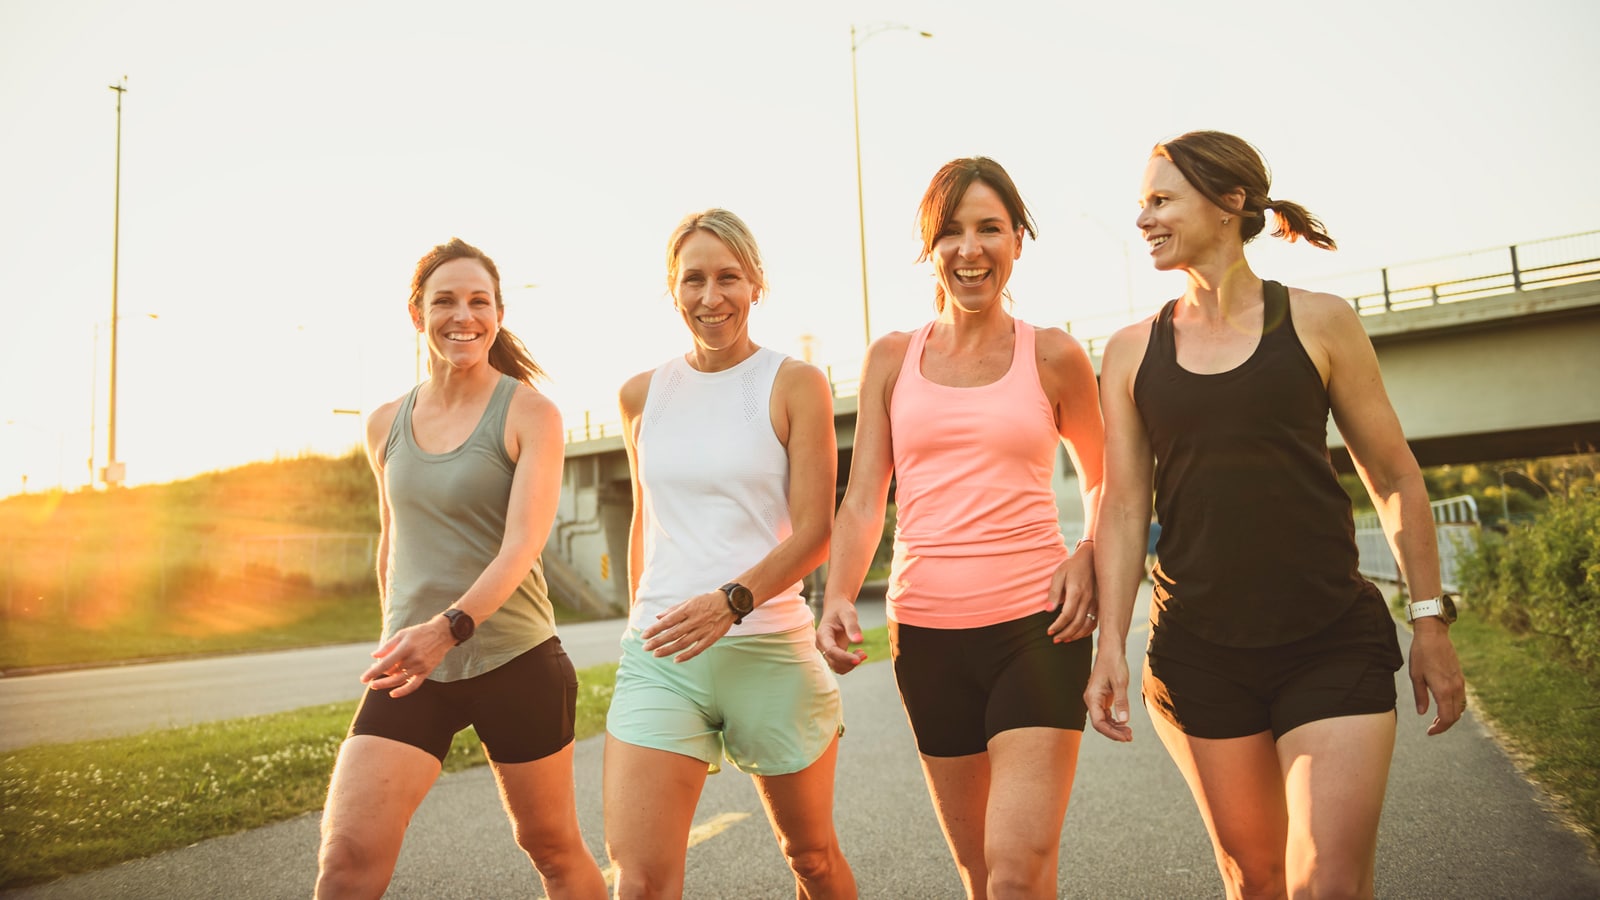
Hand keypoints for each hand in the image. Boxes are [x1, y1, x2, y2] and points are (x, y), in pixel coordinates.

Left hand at [361, 616, 454, 698]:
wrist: (443, 634)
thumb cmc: (420, 633)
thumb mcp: (402, 634)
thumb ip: (388, 646)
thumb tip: (374, 656)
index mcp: (406, 647)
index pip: (386, 663)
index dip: (373, 672)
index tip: (363, 679)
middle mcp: (413, 658)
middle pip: (392, 672)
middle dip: (379, 675)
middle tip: (370, 677)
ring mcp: (420, 666)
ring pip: (400, 680)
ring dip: (386, 684)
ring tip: (376, 685)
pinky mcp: (426, 671)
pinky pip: (414, 685)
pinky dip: (403, 691)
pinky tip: (393, 694)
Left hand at [642, 591, 733, 661]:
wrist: (729, 603)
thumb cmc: (706, 602)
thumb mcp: (689, 601)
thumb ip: (673, 610)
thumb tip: (658, 617)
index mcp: (688, 609)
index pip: (668, 621)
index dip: (655, 629)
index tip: (644, 635)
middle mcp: (695, 620)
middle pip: (673, 633)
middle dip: (658, 641)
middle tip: (645, 648)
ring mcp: (703, 630)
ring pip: (683, 643)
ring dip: (668, 649)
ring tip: (656, 654)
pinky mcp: (711, 638)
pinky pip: (697, 649)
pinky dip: (687, 655)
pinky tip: (676, 660)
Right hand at [816, 599, 868, 674]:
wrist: (837, 609)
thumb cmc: (841, 609)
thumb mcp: (848, 614)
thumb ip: (853, 626)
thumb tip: (859, 641)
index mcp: (823, 634)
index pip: (831, 650)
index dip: (844, 657)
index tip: (858, 660)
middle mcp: (822, 645)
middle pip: (834, 662)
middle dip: (850, 661)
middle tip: (864, 653)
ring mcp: (826, 651)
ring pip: (837, 667)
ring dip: (851, 665)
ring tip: (863, 653)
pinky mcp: (833, 654)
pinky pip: (841, 665)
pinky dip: (851, 664)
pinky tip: (859, 654)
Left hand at [1045, 548, 1096, 643]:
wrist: (1091, 559)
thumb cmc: (1072, 566)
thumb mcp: (1059, 574)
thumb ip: (1054, 592)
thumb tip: (1048, 610)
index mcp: (1077, 592)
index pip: (1067, 615)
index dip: (1058, 625)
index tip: (1049, 631)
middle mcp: (1088, 599)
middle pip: (1077, 623)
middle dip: (1065, 634)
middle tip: (1054, 639)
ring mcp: (1095, 603)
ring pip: (1087, 625)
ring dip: (1075, 635)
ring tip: (1064, 639)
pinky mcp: (1099, 604)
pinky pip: (1094, 622)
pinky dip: (1086, 632)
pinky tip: (1077, 634)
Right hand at [1085, 648, 1133, 741]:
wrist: (1111, 650)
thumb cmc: (1114, 664)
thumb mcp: (1121, 683)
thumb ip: (1122, 702)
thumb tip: (1124, 721)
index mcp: (1092, 697)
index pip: (1098, 722)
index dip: (1111, 733)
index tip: (1125, 737)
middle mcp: (1091, 700)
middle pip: (1100, 724)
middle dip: (1114, 732)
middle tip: (1130, 737)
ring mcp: (1096, 700)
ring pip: (1103, 720)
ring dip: (1115, 728)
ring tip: (1129, 732)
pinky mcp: (1101, 698)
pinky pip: (1106, 715)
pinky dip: (1115, 721)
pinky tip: (1124, 724)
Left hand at [1409, 619, 1465, 734]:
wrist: (1433, 635)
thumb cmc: (1421, 654)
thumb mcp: (1415, 676)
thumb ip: (1420, 696)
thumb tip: (1423, 713)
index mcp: (1443, 690)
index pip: (1447, 718)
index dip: (1439, 728)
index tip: (1429, 732)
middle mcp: (1455, 688)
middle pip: (1455, 715)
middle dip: (1445, 724)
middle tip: (1432, 728)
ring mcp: (1460, 682)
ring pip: (1460, 707)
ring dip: (1450, 716)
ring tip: (1436, 719)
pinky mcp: (1460, 677)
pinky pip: (1461, 698)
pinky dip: (1454, 706)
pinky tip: (1443, 706)